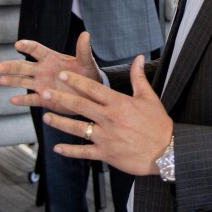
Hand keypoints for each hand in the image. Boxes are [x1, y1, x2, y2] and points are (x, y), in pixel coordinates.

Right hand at [0, 32, 102, 112]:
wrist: (90, 94)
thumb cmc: (87, 73)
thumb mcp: (87, 62)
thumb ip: (83, 50)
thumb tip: (86, 34)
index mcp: (51, 58)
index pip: (36, 50)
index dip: (27, 46)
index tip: (18, 44)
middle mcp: (43, 70)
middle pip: (24, 66)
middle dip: (12, 66)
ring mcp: (42, 84)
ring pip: (24, 82)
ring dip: (13, 81)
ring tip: (1, 80)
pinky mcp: (45, 99)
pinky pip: (32, 99)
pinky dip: (23, 100)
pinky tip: (13, 100)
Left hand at [40, 54, 172, 176]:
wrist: (166, 151)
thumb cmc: (158, 123)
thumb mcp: (149, 97)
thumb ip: (138, 77)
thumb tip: (139, 57)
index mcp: (118, 103)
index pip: (92, 88)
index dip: (76, 80)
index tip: (62, 74)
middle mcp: (109, 119)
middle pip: (80, 105)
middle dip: (60, 98)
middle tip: (45, 92)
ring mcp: (106, 137)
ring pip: (77, 128)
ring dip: (60, 122)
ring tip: (46, 117)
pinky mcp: (106, 154)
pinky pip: (83, 152)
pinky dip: (69, 151)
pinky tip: (57, 148)